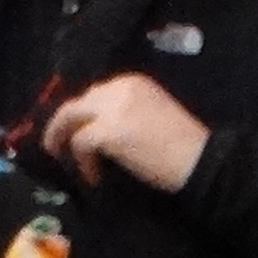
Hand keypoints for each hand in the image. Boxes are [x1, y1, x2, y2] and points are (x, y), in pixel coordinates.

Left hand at [40, 72, 211, 193]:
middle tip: (57, 144)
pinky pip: (80, 143)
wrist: (200, 160)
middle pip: (79, 103)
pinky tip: (93, 175)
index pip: (96, 94)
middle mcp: (119, 87)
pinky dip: (82, 161)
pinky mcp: (106, 132)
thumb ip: (127, 111)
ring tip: (65, 158)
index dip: (84, 114)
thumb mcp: (153, 113)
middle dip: (65, 123)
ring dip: (65, 139)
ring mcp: (111, 109)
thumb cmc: (185, 145)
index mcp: (134, 82)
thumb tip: (100, 127)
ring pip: (71, 118)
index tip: (77, 131)